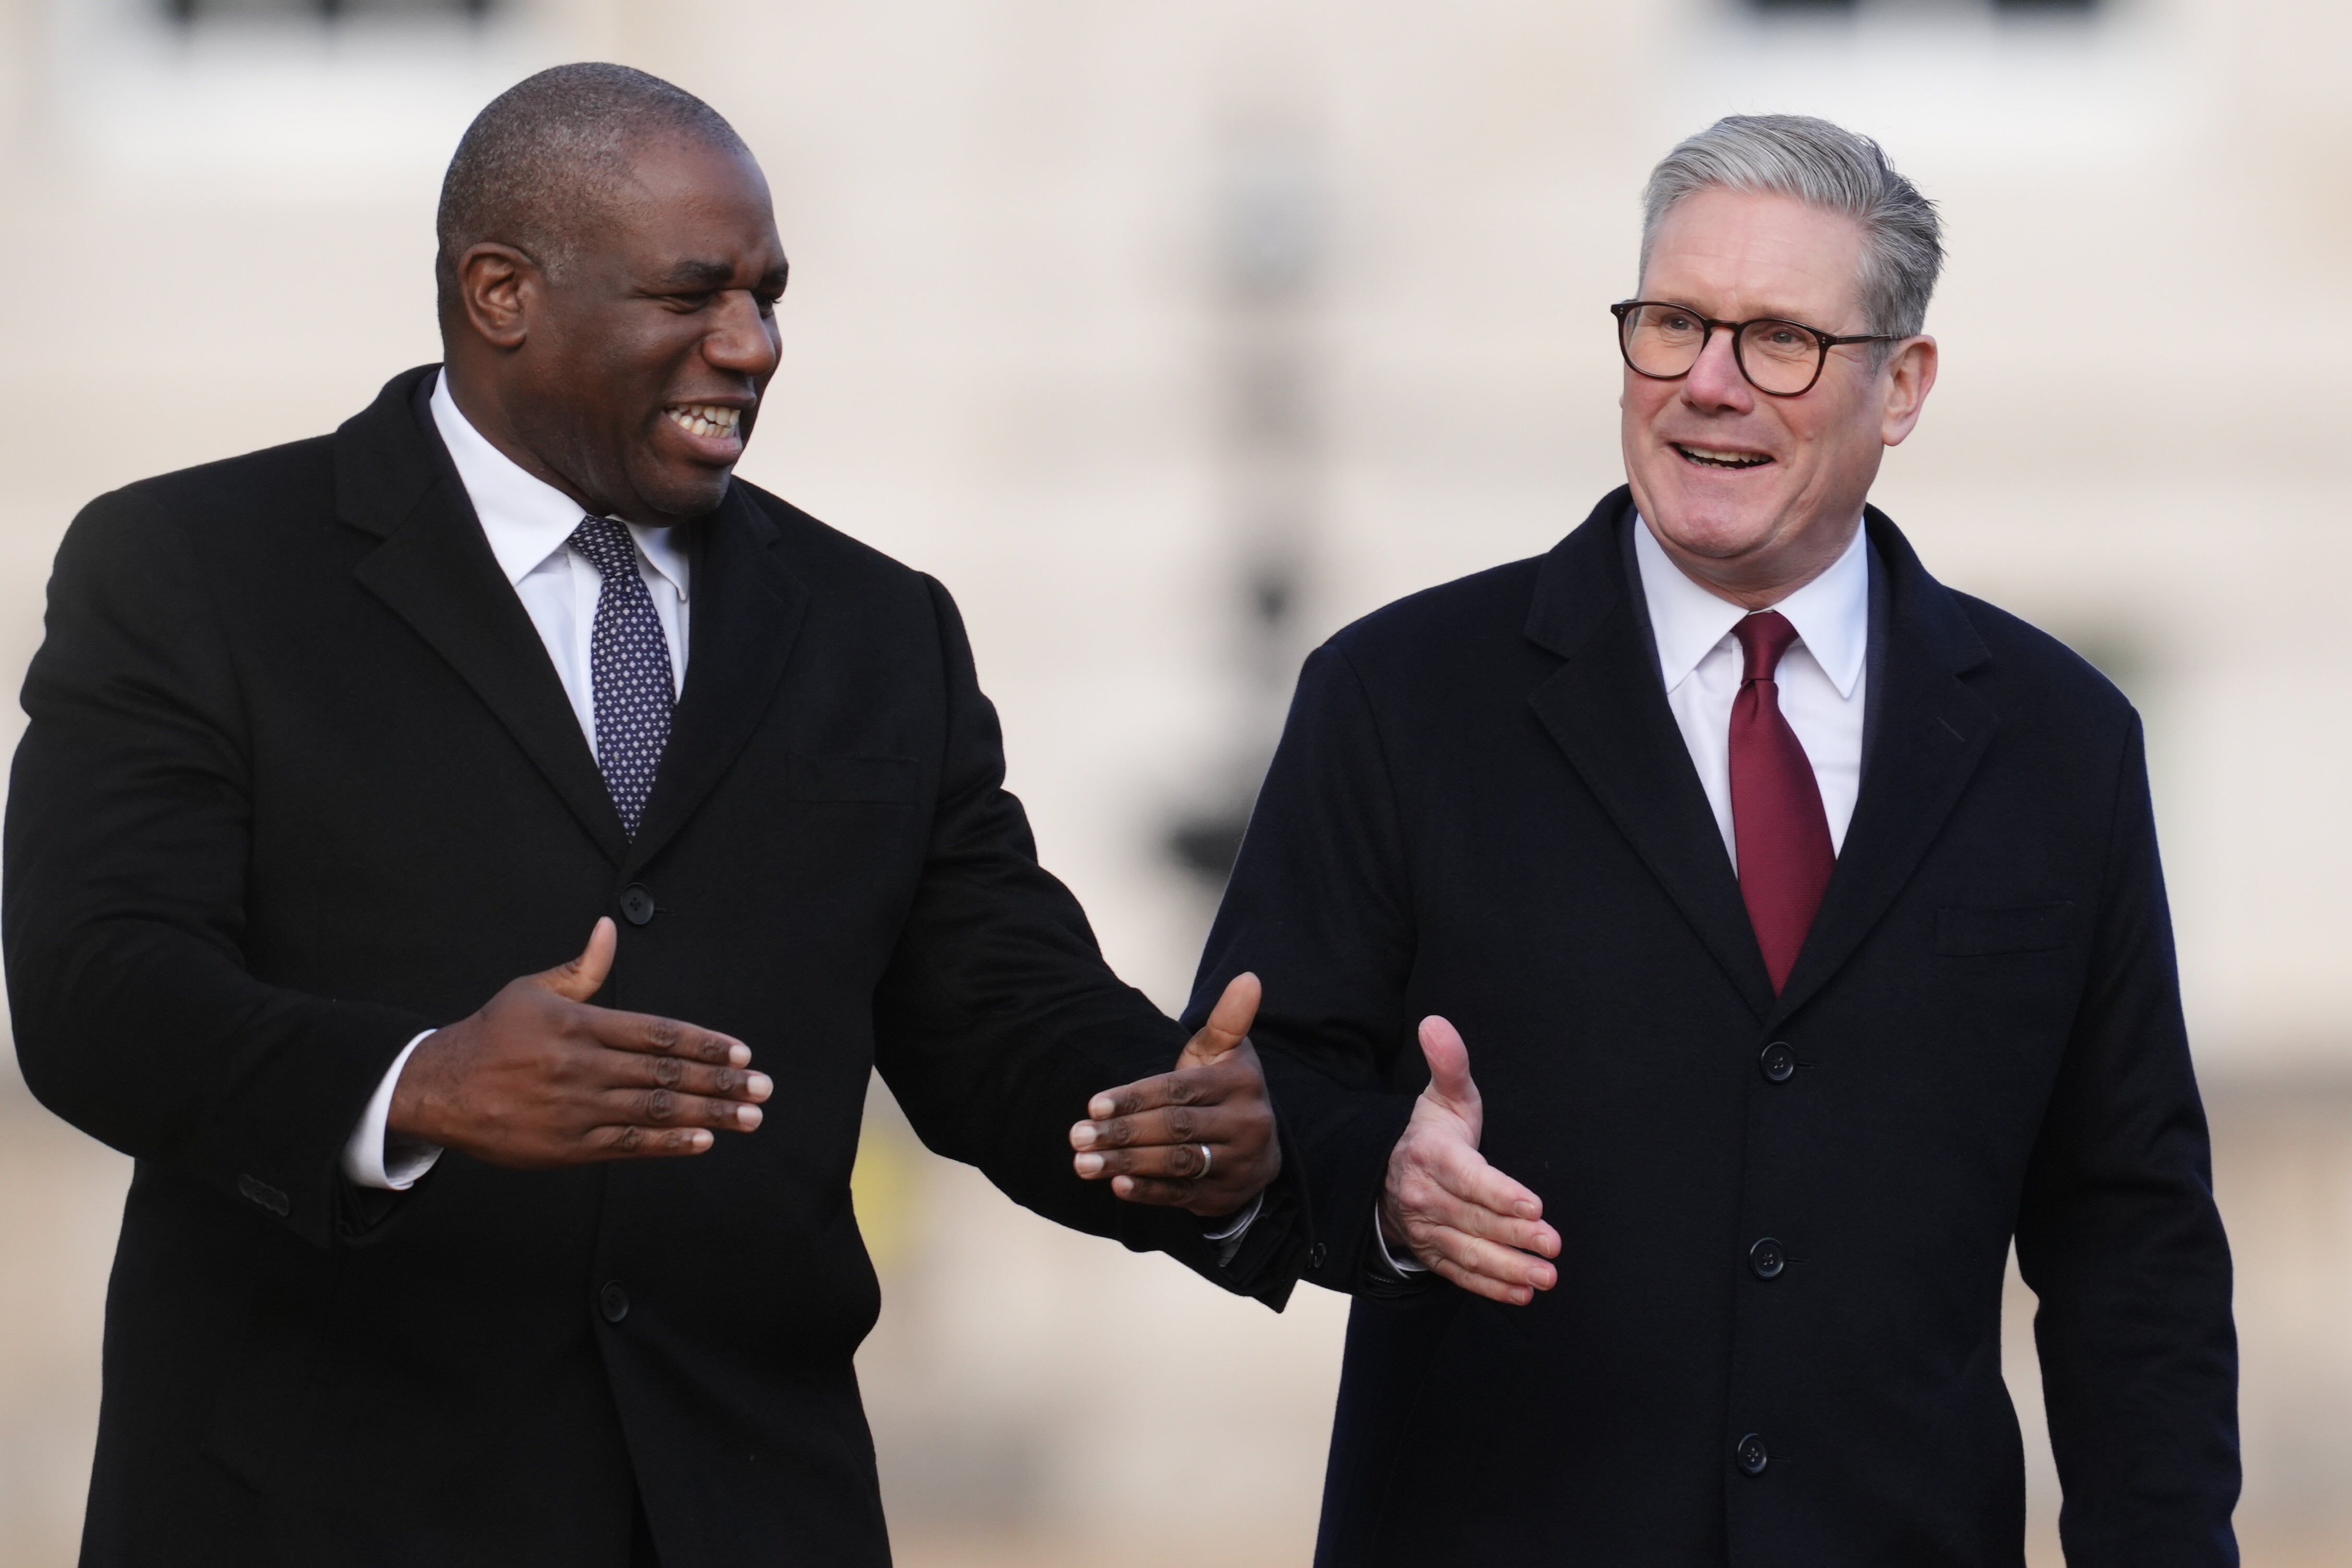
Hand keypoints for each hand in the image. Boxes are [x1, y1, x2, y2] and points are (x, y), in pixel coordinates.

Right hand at [388, 918, 769, 1166]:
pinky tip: (703, 1141)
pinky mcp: (567, 1146)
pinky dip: (668, 1144)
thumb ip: (582, 968)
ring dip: (709, 1114)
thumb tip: (609, 928)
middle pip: (666, 1075)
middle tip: (763, 1088)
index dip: (704, 1044)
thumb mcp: (532, 991)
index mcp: (580, 1025)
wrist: (439, 1088)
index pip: (657, 1034)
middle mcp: (584, 1066)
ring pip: (654, 1111)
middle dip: (721, 1082)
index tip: (742, 1053)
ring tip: (750, 1117)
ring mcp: (577, 1109)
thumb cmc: (491, 1034)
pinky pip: (627, 1146)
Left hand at [1068, 972, 1280, 1217]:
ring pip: (1176, 1163)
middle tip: (1078, 1136)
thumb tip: (1248, 977)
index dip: (1135, 1097)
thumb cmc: (1225, 1090)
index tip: (1094, 1106)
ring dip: (1127, 1163)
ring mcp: (1237, 1163)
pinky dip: (1148, 1191)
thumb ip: (1228, 1019)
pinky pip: (1182, 1194)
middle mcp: (1245, 1124)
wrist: (1260, 1149)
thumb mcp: (1227, 1053)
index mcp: (1239, 1083)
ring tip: (1084, 1163)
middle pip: (1175, 1127)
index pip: (1179, 1090)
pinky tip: (1117, 1184)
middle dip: (1123, 1132)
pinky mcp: (1224, 1195)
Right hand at [1380, 1015, 1559, 1304]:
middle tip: (1553, 1244)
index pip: (1467, 1177)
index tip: (1533, 1204)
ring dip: (1508, 1267)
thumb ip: (1449, 1062)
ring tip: (1546, 1276)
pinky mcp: (1432, 1254)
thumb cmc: (1431, 1131)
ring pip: (1468, 1251)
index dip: (1499, 1193)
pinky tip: (1522, 1294)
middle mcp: (1424, 1195)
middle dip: (1515, 1234)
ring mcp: (1427, 1229)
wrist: (1387, 1172)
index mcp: (1431, 1155)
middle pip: (1473, 1218)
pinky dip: (1490, 1286)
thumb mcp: (1442, 1095)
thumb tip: (1435, 1022)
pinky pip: (1460, 1273)